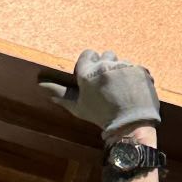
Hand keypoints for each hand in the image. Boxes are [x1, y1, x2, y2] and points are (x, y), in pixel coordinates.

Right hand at [40, 50, 160, 142]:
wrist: (130, 126)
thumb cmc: (100, 117)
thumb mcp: (78, 106)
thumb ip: (60, 94)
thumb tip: (41, 86)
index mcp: (88, 72)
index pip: (88, 54)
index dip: (92, 63)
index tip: (95, 74)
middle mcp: (105, 65)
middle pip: (106, 55)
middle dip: (107, 65)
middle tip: (109, 83)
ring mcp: (124, 67)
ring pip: (122, 62)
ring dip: (122, 71)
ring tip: (123, 88)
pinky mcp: (140, 71)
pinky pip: (137, 69)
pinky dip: (136, 78)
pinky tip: (134, 91)